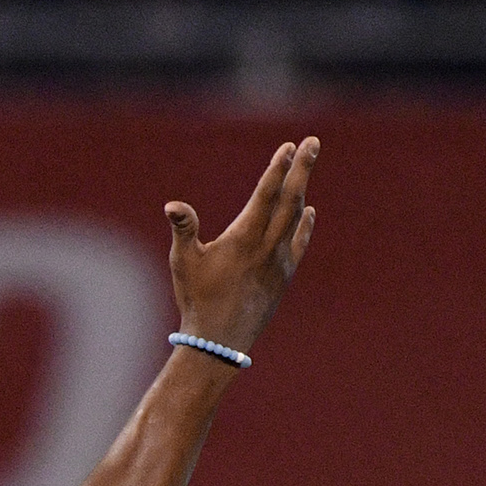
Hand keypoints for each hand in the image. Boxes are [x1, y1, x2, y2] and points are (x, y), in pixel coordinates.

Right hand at [166, 137, 318, 355]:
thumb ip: (184, 229)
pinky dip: (304, 226)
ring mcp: (279, 262)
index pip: (266, 195)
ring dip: (301, 190)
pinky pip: (298, 244)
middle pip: (290, 199)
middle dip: (301, 169)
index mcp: (244, 239)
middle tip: (313, 142)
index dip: (278, 169)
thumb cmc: (197, 300)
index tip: (289, 147)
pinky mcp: (283, 277)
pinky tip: (309, 211)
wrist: (220, 343)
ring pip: (295, 218)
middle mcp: (268, 247)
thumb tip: (172, 205)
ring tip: (305, 167)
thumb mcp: (183, 263)